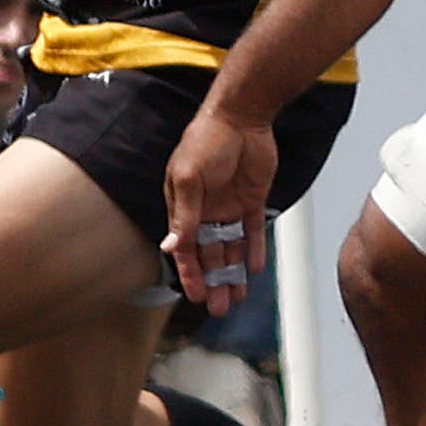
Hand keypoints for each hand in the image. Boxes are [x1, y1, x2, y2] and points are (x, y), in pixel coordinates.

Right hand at [163, 98, 278, 313]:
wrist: (242, 116)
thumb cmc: (206, 141)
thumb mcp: (189, 179)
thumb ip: (184, 215)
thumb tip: (170, 247)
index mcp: (184, 205)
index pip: (184, 247)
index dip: (189, 272)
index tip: (195, 295)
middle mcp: (205, 210)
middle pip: (208, 253)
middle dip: (212, 281)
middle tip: (218, 308)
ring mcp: (229, 206)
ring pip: (231, 248)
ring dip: (232, 272)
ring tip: (237, 297)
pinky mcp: (253, 200)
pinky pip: (253, 231)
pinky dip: (254, 250)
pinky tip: (255, 270)